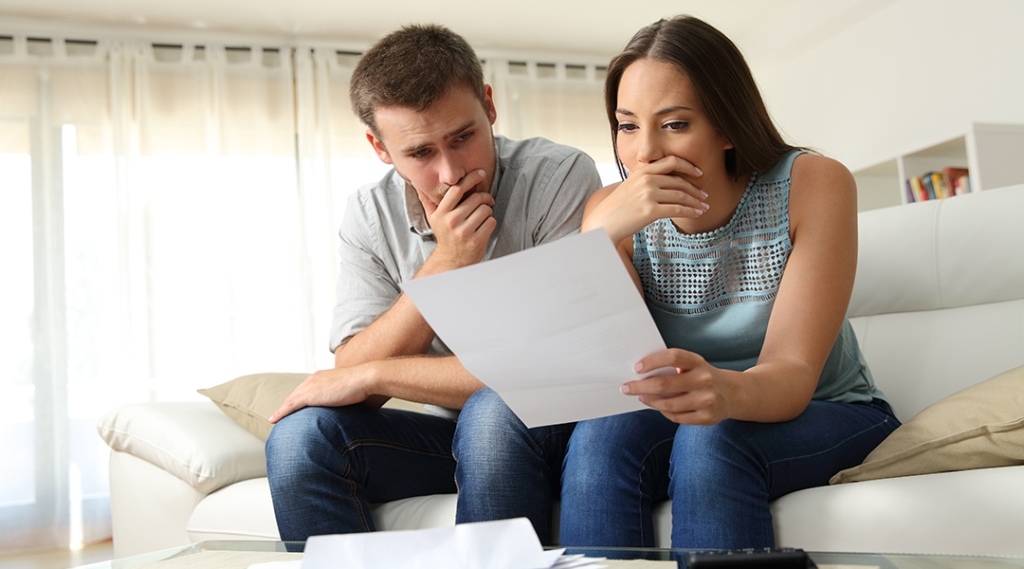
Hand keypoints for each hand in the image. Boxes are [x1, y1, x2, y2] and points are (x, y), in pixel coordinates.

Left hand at [269, 365, 373, 422]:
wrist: (364, 378)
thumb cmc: (364, 384)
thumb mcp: (350, 389)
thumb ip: (344, 395)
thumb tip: (349, 405)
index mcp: (321, 376)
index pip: (305, 389)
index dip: (297, 399)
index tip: (293, 407)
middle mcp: (313, 379)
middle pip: (295, 394)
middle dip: (287, 404)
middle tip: (280, 415)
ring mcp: (310, 386)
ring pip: (290, 400)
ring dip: (282, 410)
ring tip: (275, 419)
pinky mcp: (310, 395)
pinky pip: (290, 406)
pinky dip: (281, 413)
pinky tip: (274, 420)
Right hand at [417, 169, 495, 270]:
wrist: (451, 260)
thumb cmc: (445, 235)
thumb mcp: (433, 218)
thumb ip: (427, 200)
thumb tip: (417, 184)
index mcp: (442, 212)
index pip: (457, 189)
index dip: (471, 178)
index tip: (480, 173)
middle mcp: (452, 221)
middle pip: (476, 198)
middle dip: (484, 198)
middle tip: (486, 201)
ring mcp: (465, 231)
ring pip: (486, 209)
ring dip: (488, 211)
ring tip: (481, 217)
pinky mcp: (477, 240)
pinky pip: (491, 221)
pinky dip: (490, 222)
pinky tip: (483, 226)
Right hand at [582, 156, 708, 243]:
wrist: (603, 223)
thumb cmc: (617, 208)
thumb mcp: (630, 186)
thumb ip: (646, 180)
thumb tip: (665, 182)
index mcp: (642, 171)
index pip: (671, 162)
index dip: (688, 166)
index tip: (698, 173)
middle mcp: (646, 180)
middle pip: (679, 181)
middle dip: (695, 189)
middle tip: (704, 195)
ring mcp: (648, 194)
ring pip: (681, 196)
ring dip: (696, 202)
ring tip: (704, 207)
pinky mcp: (650, 210)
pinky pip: (677, 210)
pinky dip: (690, 211)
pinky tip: (697, 214)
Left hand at [622, 348, 730, 424]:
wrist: (732, 394)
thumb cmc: (702, 376)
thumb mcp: (693, 365)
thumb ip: (672, 367)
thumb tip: (640, 373)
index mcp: (698, 362)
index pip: (673, 357)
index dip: (653, 361)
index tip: (636, 368)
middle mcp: (704, 380)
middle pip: (665, 384)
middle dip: (641, 386)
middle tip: (626, 387)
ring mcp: (706, 400)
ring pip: (668, 404)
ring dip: (650, 401)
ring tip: (641, 396)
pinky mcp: (706, 418)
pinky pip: (676, 417)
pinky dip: (663, 412)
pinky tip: (658, 406)